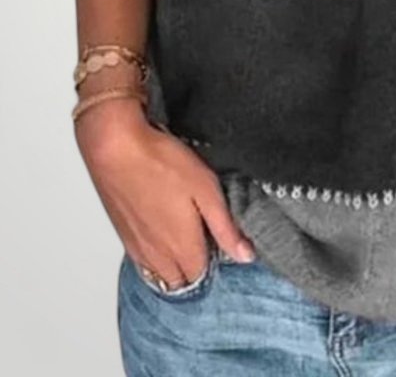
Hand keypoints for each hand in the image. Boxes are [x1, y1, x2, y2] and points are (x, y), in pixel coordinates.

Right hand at [74, 99, 254, 288]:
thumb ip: (225, 228)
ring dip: (174, 264)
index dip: (214, 259)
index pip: (203, 275)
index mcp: (181, 248)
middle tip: (203, 234)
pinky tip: (160, 227)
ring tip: (183, 230)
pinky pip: (142, 261)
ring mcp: (136, 247)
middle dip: (194, 267)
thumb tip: (245, 256)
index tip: (219, 237)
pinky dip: (155, 255)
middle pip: (181, 281)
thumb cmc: (161, 163)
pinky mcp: (122, 235)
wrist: (115, 148)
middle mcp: (157, 256)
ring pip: (159, 274)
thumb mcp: (206, 190)